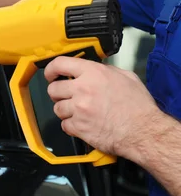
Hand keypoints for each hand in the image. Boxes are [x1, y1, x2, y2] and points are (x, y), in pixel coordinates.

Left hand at [44, 56, 159, 158]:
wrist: (143, 131)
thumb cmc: (138, 107)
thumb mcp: (126, 77)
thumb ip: (106, 71)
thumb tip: (94, 70)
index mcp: (93, 73)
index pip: (59, 64)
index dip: (51, 70)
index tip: (51, 75)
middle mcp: (83, 89)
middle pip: (53, 89)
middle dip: (58, 94)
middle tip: (68, 97)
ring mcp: (78, 109)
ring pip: (57, 108)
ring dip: (66, 111)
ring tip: (80, 113)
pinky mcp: (78, 126)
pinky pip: (64, 125)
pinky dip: (71, 126)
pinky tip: (83, 124)